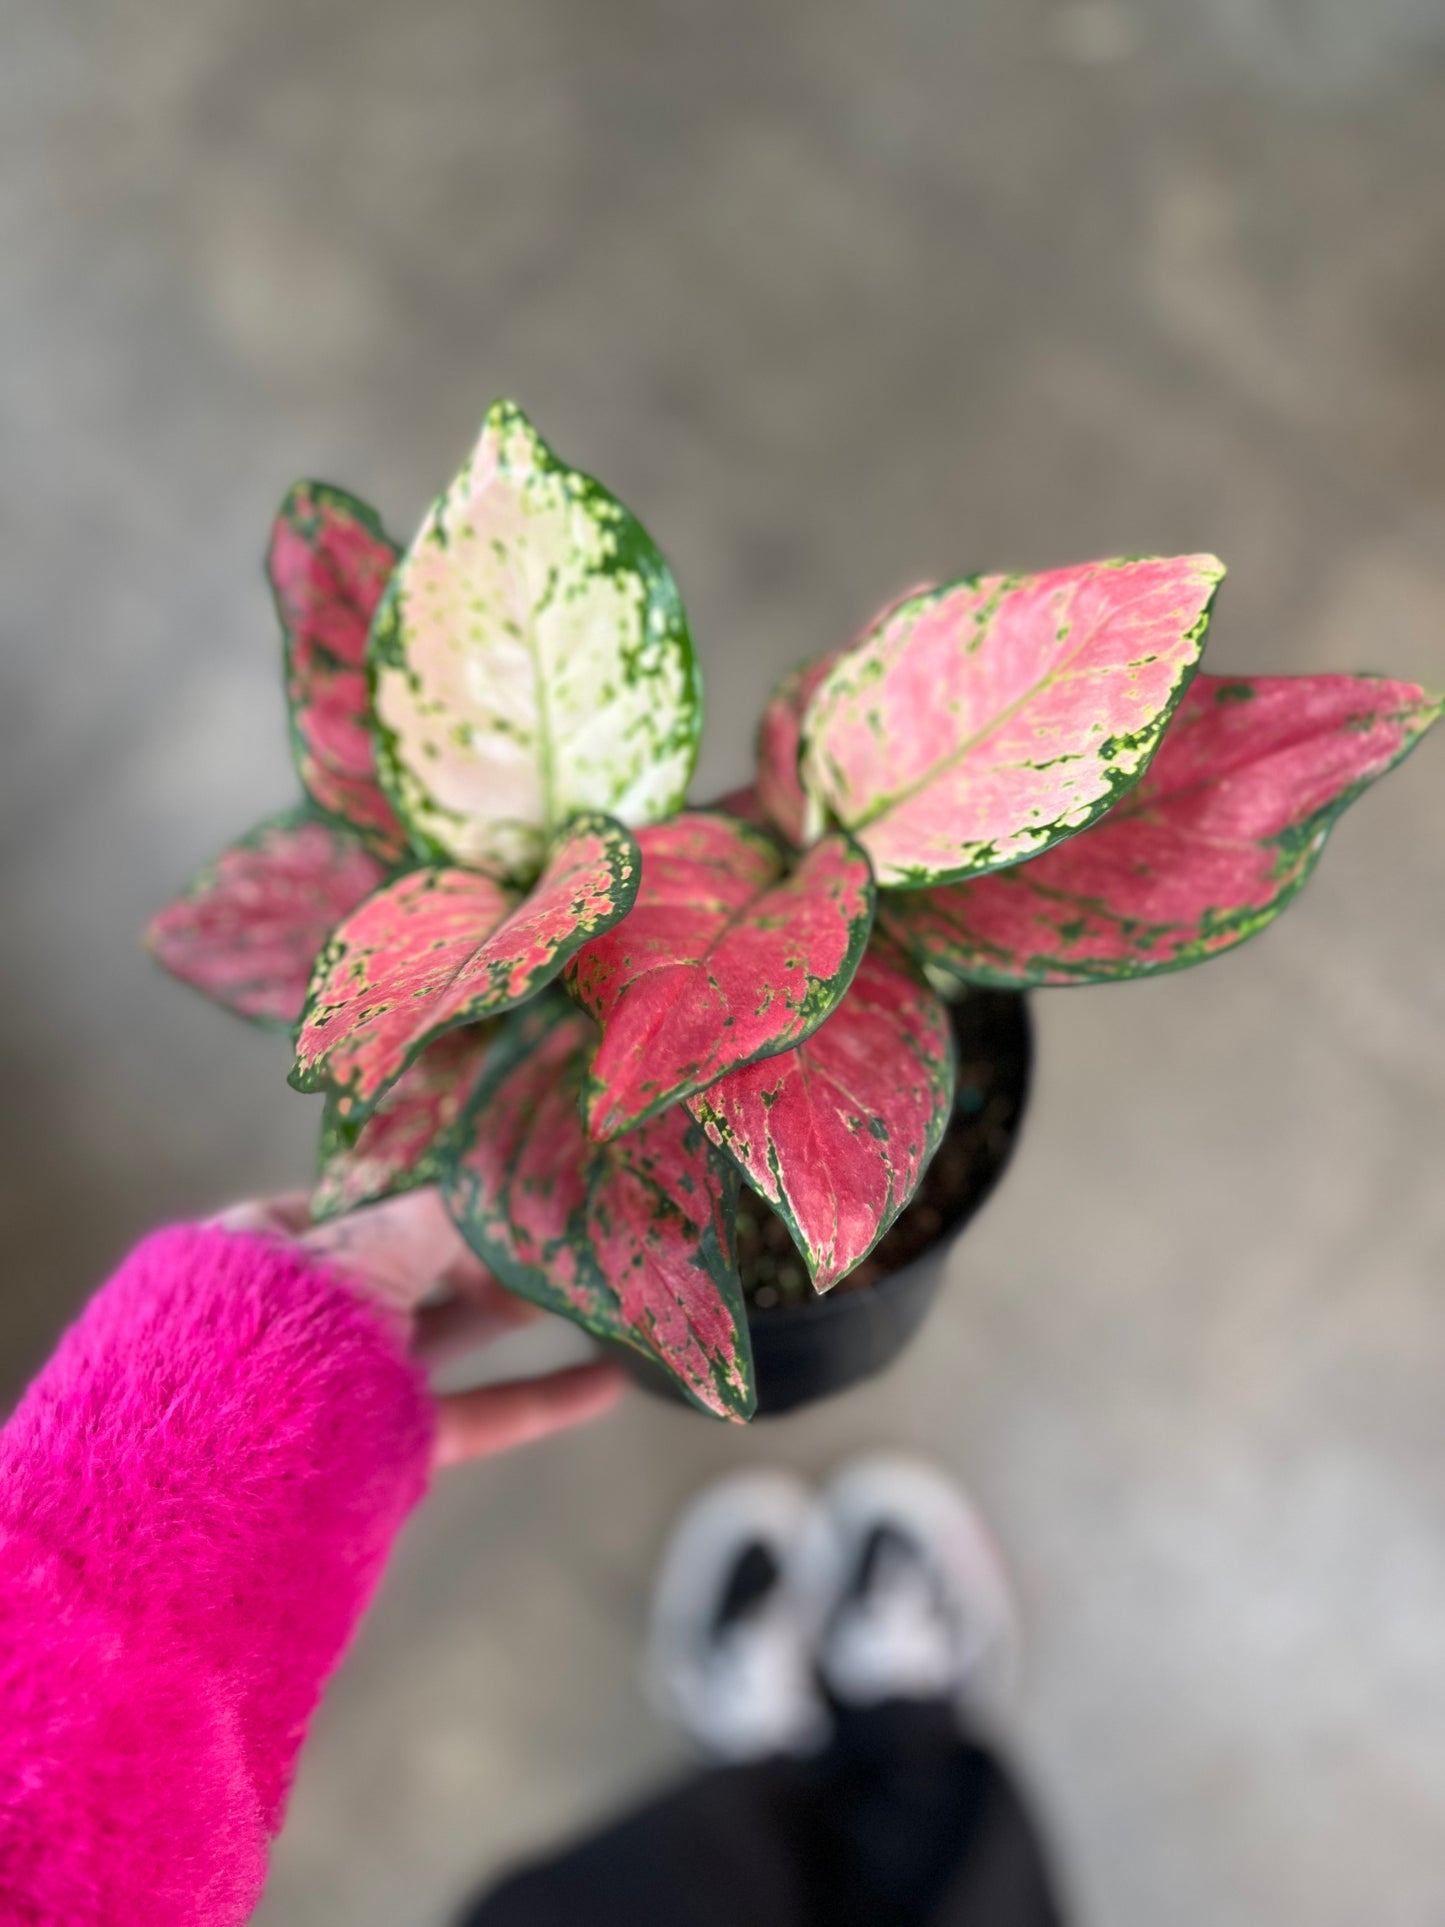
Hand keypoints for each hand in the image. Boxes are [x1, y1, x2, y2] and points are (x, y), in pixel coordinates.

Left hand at [212, 1187, 623, 1468]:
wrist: (227, 1475)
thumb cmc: (281, 1328)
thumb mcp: (373, 1246)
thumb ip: (453, 1214)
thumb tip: (526, 1183)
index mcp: (276, 1243)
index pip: (367, 1195)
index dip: (436, 1182)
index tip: (509, 1174)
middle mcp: (307, 1308)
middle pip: (416, 1262)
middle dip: (489, 1248)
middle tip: (558, 1231)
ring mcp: (348, 1379)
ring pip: (449, 1332)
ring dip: (517, 1311)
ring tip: (590, 1289)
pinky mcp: (387, 1443)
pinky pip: (475, 1409)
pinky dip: (539, 1397)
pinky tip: (605, 1382)